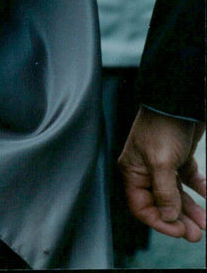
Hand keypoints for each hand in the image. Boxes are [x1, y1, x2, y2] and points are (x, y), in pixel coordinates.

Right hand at [118, 107, 205, 241]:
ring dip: (191, 209)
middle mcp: (146, 170)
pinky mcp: (179, 157)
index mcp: (134, 171)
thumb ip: (164, 192)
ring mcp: (163, 164)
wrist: (178, 100)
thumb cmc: (162, 125)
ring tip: (205, 222)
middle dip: (178, 220)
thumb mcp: (162, 162)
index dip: (160, 222)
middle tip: (196, 233)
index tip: (178, 231)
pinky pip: (189, 180)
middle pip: (161, 203)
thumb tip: (168, 216)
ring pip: (176, 195)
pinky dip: (199, 189)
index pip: (142, 206)